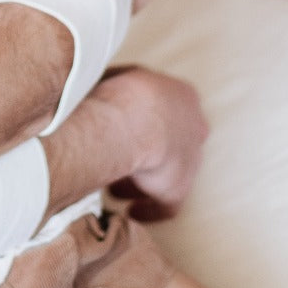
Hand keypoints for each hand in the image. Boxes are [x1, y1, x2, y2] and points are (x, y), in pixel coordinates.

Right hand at [97, 65, 208, 219]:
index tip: (128, 131)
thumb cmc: (121, 90)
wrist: (137, 117)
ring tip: (114, 187)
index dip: (146, 123)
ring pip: (166, 174)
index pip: (169, 112)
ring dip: (143, 181)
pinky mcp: (178, 190)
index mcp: (183, 96)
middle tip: (122, 159)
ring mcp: (190, 161)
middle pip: (172, 143)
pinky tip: (131, 212)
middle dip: (147, 152)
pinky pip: (165, 206)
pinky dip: (148, 210)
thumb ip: (115, 85)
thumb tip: (94, 90)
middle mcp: (193, 128)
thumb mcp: (117, 75)